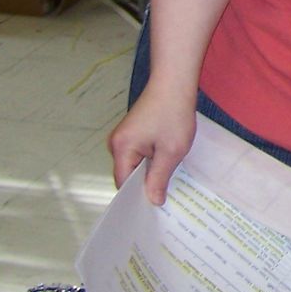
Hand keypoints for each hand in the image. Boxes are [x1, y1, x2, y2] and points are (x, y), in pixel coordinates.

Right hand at [108, 87, 199, 204]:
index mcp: (121, 149)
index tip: (153, 210)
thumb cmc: (173, 113)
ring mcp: (124, 136)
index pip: (123, 184)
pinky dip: (151, 159)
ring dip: (150, 170)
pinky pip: (139, 154)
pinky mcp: (133, 131)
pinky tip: (166, 162)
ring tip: (168, 179)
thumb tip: (152, 201)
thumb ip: (159, 178)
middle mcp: (116, 143)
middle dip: (145, 184)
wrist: (174, 81)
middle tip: (164, 199)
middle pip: (127, 175)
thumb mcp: (171, 151)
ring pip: (134, 164)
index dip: (137, 197)